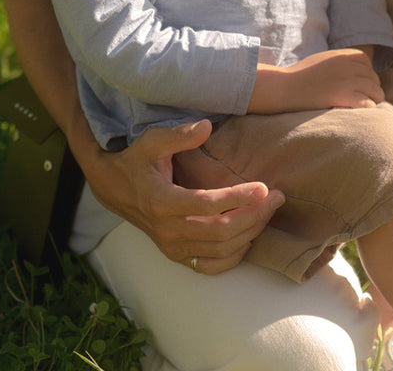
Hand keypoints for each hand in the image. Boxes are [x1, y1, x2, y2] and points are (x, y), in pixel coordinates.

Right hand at [84, 119, 283, 275]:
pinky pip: (211, 266)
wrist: (114, 188)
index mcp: (162, 201)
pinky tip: (250, 236)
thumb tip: (207, 126)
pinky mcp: (176, 256)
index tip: (264, 187)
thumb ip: (179, 134)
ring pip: (221, 250)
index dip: (239, 197)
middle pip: (221, 231)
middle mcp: (168, 230)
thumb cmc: (138, 161)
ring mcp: (172, 247)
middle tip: (278, 197)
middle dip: (255, 216)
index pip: (208, 205)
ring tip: (270, 211)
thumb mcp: (152, 141)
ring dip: (251, 233)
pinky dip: (234, 256)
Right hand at [250, 48, 383, 112]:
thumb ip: (339, 63)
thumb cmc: (299, 76)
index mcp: (342, 55)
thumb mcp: (322, 60)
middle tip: (360, 100)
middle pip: (373, 78)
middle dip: (370, 90)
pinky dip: (367, 109)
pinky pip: (368, 103)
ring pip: (375, 92)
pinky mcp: (343, 96)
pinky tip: (358, 113)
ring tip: (362, 109)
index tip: (358, 85)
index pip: (367, 62)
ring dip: (372, 101)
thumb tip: (355, 72)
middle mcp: (347, 65)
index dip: (365, 74)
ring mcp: (346, 80)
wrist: (284, 87)